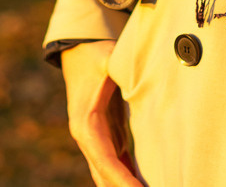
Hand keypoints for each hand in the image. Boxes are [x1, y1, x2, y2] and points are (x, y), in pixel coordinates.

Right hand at [61, 40, 144, 185]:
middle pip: (105, 175)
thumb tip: (144, 74)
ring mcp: (95, 141)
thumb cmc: (95, 55)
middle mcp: (87, 138)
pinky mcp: (105, 137)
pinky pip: (117, 164)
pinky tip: (145, 184)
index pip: (105, 160)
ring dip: (125, 185)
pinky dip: (128, 176)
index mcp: (86, 123)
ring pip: (109, 175)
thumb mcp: (108, 60)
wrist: (80, 52)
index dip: (122, 179)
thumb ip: (123, 69)